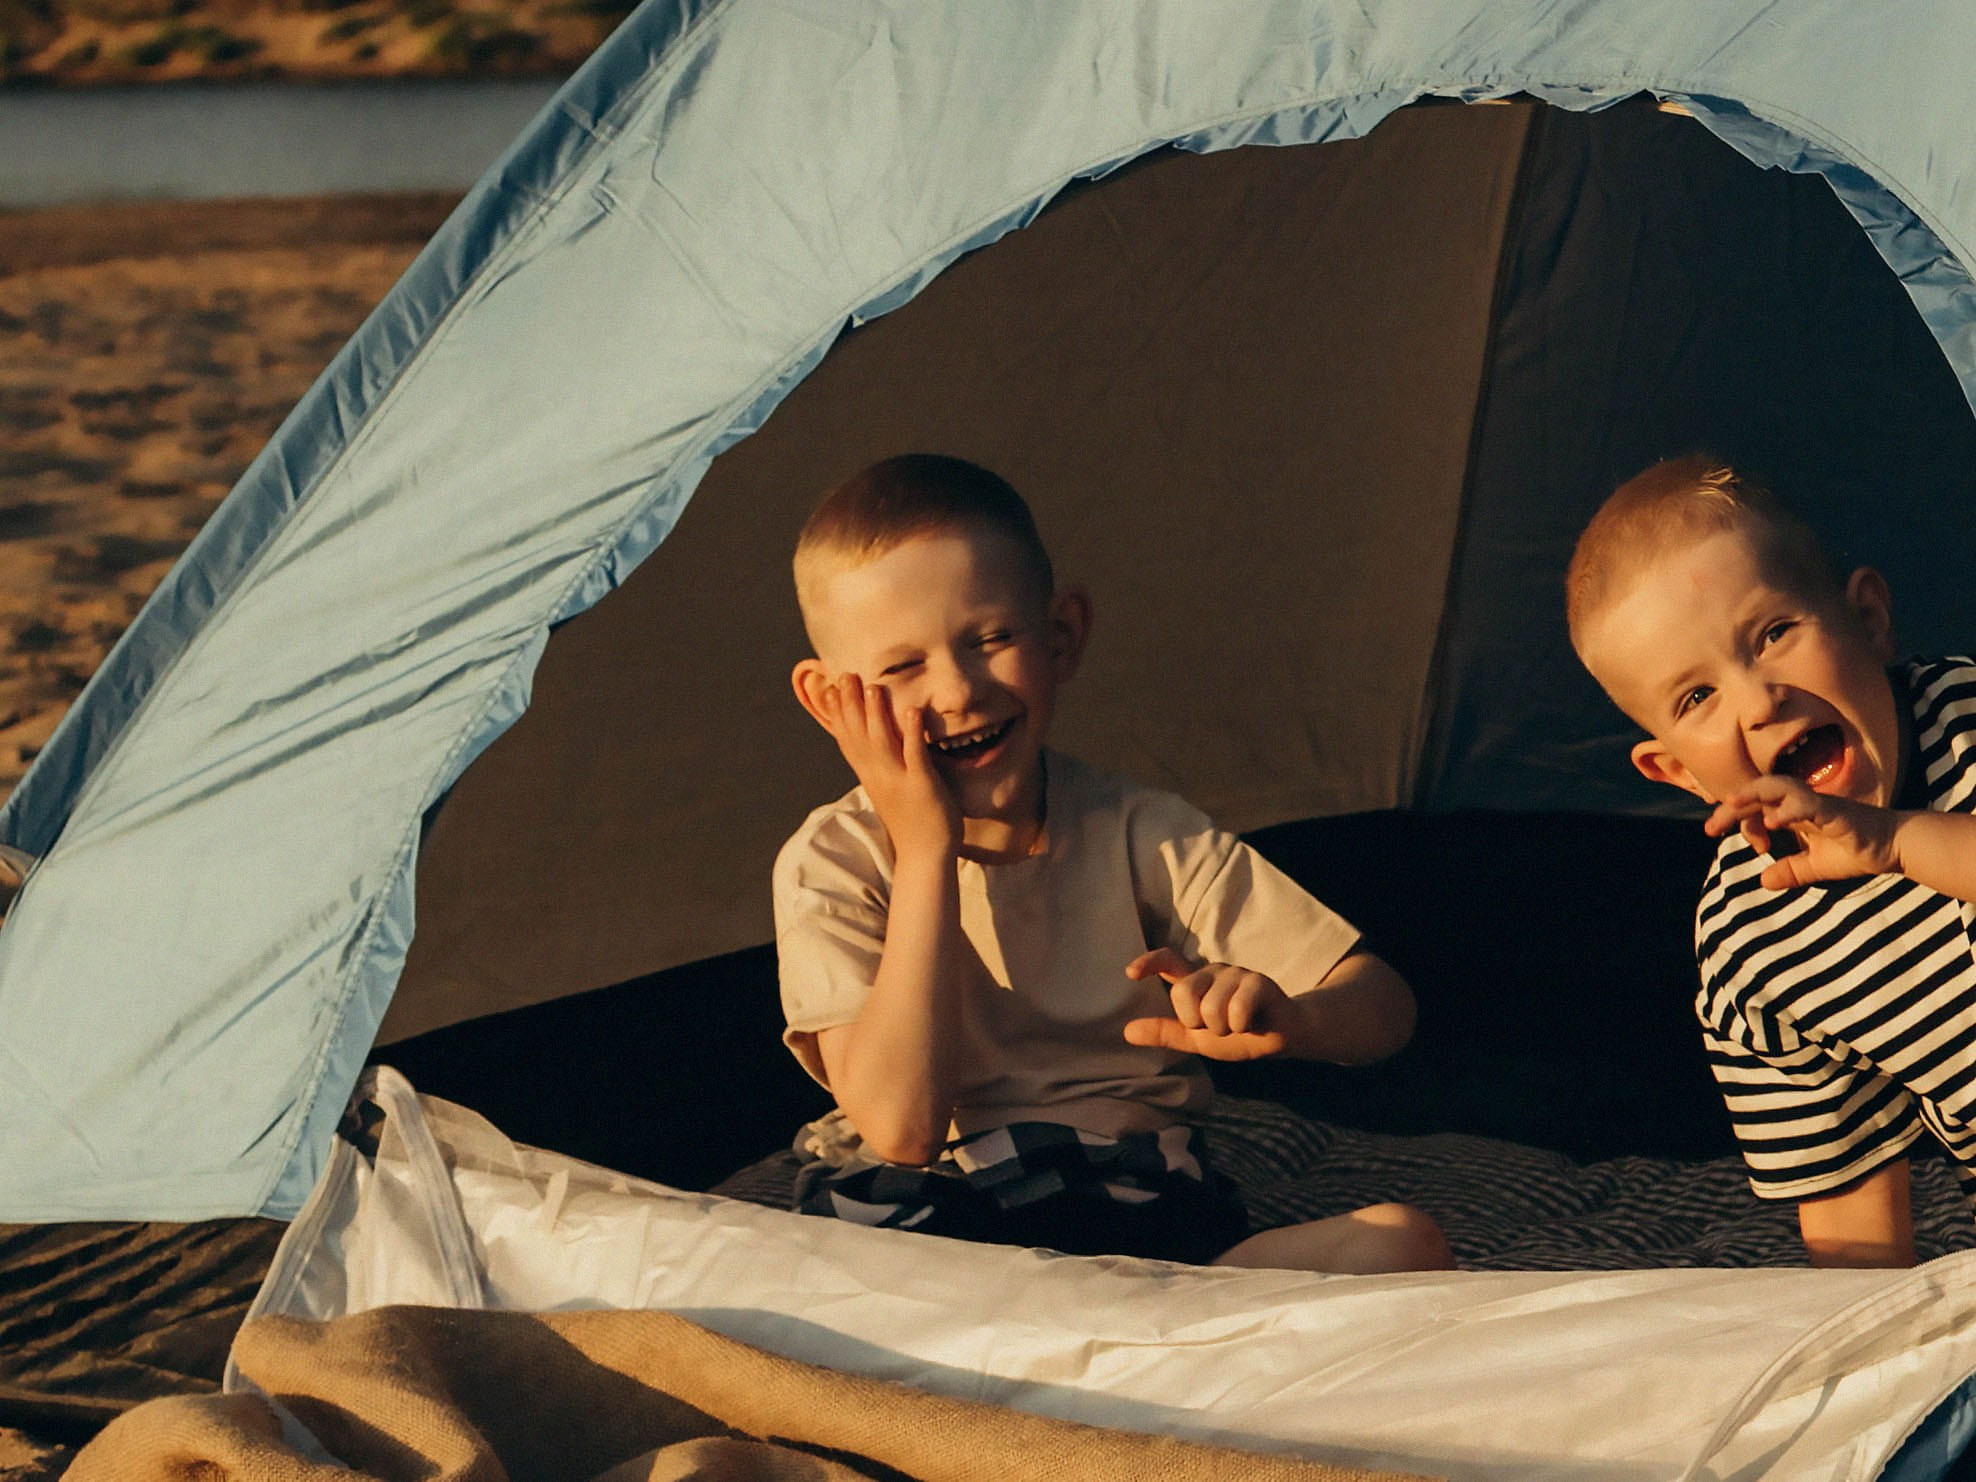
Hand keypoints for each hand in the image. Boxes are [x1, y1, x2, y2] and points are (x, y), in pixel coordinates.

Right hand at [811, 672, 959, 859]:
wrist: (924, 856)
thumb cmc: (910, 820)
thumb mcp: (887, 789)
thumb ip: (880, 765)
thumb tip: (874, 744)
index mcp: (869, 775)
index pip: (847, 739)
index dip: (837, 713)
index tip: (828, 687)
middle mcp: (878, 775)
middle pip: (858, 735)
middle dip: (851, 704)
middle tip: (844, 675)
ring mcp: (898, 780)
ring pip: (882, 741)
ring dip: (876, 713)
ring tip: (873, 685)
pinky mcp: (921, 786)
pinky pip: (915, 755)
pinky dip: (913, 732)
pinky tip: (913, 710)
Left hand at [1121, 947, 1289, 1060]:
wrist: (1279, 1037)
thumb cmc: (1236, 1034)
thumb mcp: (1195, 1038)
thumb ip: (1165, 1033)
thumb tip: (1127, 1032)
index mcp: (1195, 981)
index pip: (1168, 961)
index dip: (1149, 963)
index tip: (1130, 973)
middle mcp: (1212, 971)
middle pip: (1183, 993)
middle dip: (1197, 1022)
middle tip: (1217, 1027)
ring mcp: (1236, 973)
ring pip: (1211, 1008)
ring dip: (1224, 1029)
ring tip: (1238, 1025)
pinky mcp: (1258, 982)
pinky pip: (1237, 1010)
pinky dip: (1241, 1027)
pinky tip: (1252, 1023)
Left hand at [1705, 776, 1898, 888]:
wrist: (1895, 847)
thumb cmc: (1856, 851)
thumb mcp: (1815, 867)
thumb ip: (1790, 871)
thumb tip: (1763, 880)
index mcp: (1794, 812)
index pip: (1754, 806)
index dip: (1734, 819)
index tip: (1715, 835)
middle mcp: (1803, 803)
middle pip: (1760, 793)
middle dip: (1732, 806)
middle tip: (1710, 827)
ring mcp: (1819, 804)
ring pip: (1781, 787)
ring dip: (1755, 794)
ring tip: (1732, 803)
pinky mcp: (1837, 812)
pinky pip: (1810, 805)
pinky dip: (1790, 810)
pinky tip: (1773, 822)